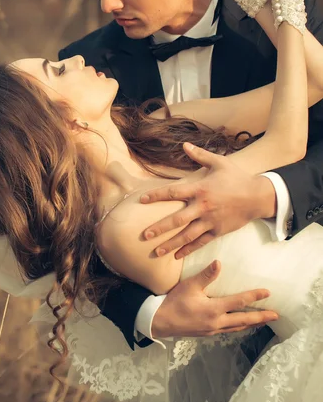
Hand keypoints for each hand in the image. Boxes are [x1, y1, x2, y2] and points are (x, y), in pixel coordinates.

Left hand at [141, 143, 276, 258]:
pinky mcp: (217, 231)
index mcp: (200, 189)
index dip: (157, 196)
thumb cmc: (237, 177)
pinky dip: (188, 250)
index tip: (142, 200)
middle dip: (160, 228)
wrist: (258, 196)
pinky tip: (177, 256)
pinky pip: (200, 243)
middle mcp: (202, 207)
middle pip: (177, 219)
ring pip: (187, 235)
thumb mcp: (219, 162)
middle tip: (144, 235)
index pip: (173, 193)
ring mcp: (210, 221)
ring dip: (171, 244)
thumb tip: (184, 144)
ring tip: (156, 252)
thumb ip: (200, 155)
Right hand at [152, 260, 277, 338]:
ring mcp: (213, 329)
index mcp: (214, 310)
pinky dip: (238, 326)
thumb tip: (219, 263)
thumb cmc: (175, 302)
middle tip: (276, 316)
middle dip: (260, 317)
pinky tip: (240, 324)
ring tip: (262, 321)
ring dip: (251, 323)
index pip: (239, 302)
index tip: (268, 293)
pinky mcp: (208, 333)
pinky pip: (229, 330)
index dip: (254, 296)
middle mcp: (217, 322)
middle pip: (244, 320)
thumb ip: (206, 275)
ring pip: (237, 327)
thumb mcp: (189, 286)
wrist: (161, 321)